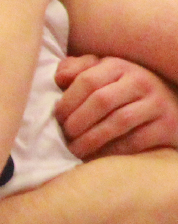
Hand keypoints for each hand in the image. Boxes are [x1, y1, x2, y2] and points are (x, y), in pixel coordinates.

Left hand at [54, 54, 177, 157]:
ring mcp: (157, 103)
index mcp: (119, 66)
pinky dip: (112, 151)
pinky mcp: (168, 126)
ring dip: (91, 139)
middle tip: (65, 136)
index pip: (87, 80)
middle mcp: (141, 81)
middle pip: (101, 101)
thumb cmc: (124, 91)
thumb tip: (60, 77)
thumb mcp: (103, 73)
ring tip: (75, 150)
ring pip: (118, 121)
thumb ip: (78, 69)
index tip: (57, 118)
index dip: (67, 101)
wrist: (169, 105)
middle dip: (77, 121)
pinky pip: (136, 141)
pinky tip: (97, 157)